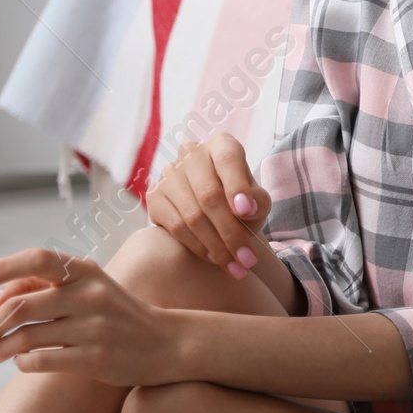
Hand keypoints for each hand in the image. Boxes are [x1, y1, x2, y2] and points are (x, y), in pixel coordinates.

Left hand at [0, 249, 184, 384]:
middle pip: (23, 305)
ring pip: (27, 337)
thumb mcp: (88, 289)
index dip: (1, 268)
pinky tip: (22, 362)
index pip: (37, 259)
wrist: (167, 343)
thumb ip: (43, 288)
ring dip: (2, 346)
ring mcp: (95, 328)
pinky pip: (41, 361)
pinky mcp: (96, 359)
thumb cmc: (116, 314)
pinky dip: (23, 363)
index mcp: (87, 271)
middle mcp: (91, 295)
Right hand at [146, 133, 271, 276]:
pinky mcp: (154, 197)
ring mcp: (169, 174)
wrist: (217, 215)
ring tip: (237, 267)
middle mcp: (191, 154)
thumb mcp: (257, 201)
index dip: (237, 186)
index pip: (228, 160)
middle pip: (209, 195)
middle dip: (231, 232)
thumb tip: (245, 208)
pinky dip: (198, 247)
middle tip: (248, 259)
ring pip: (193, 215)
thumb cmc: (242, 204)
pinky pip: (177, 227)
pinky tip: (215, 260)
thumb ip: (258, 201)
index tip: (247, 212)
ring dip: (217, 247)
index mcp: (221, 145)